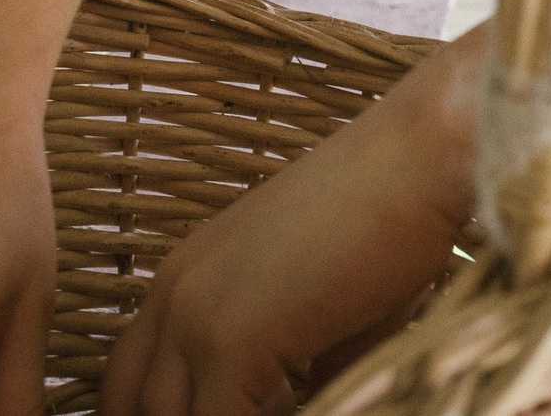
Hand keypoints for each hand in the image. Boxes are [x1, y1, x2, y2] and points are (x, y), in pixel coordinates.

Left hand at [101, 40, 479, 415]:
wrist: (419, 161)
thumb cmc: (392, 224)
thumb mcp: (324, 312)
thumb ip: (297, 373)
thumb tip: (305, 410)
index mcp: (184, 278)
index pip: (130, 380)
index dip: (160, 415)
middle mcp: (174, 294)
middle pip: (130, 403)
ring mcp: (195, 316)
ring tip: (283, 415)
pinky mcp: (232, 340)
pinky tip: (308, 414)